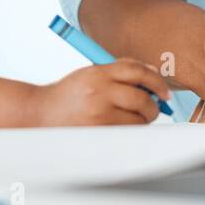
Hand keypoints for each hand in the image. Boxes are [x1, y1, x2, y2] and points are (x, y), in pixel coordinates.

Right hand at [28, 59, 169, 125]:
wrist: (39, 113)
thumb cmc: (69, 94)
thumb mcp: (91, 73)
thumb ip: (120, 71)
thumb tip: (154, 76)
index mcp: (98, 72)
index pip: (137, 71)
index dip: (157, 81)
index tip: (165, 92)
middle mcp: (99, 91)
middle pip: (142, 97)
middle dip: (154, 105)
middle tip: (154, 109)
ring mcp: (98, 114)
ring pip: (137, 118)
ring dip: (144, 120)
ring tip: (137, 120)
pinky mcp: (97, 133)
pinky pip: (127, 133)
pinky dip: (132, 131)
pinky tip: (125, 129)